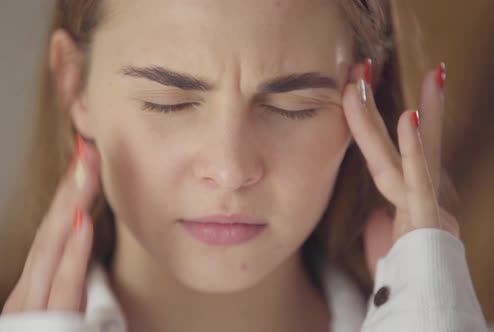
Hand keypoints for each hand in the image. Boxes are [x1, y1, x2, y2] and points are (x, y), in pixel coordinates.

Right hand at [2, 134, 99, 312]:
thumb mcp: (62, 303)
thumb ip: (69, 270)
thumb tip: (82, 228)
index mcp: (38, 283)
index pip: (55, 229)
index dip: (70, 192)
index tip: (87, 159)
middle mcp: (30, 289)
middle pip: (52, 229)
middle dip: (71, 187)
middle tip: (88, 150)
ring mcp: (35, 306)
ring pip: (52, 247)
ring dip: (71, 206)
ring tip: (87, 171)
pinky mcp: (51, 325)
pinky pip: (62, 285)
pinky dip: (73, 253)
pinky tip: (83, 222)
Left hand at [342, 62, 459, 276]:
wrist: (427, 307)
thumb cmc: (409, 281)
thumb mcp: (389, 250)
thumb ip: (382, 229)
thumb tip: (376, 218)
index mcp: (411, 200)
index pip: (391, 153)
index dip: (374, 123)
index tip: (362, 92)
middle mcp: (424, 196)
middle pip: (410, 142)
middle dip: (402, 105)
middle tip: (387, 66)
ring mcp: (429, 205)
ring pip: (414, 153)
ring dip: (417, 111)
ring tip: (415, 74)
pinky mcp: (429, 219)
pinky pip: (419, 180)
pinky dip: (414, 149)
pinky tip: (409, 118)